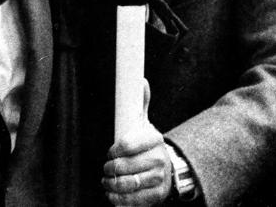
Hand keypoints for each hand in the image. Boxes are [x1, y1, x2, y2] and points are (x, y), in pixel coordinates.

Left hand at [102, 80, 171, 205]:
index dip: (114, 150)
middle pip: (124, 166)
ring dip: (111, 184)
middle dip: (109, 168)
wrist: (168, 169)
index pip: (127, 145)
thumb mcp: (144, 123)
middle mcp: (159, 160)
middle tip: (107, 168)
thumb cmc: (148, 145)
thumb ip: (140, 103)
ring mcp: (159, 179)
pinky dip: (118, 199)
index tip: (111, 152)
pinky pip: (133, 201)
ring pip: (127, 184)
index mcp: (154, 140)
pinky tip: (112, 194)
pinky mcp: (156, 196)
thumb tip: (140, 80)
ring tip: (107, 180)